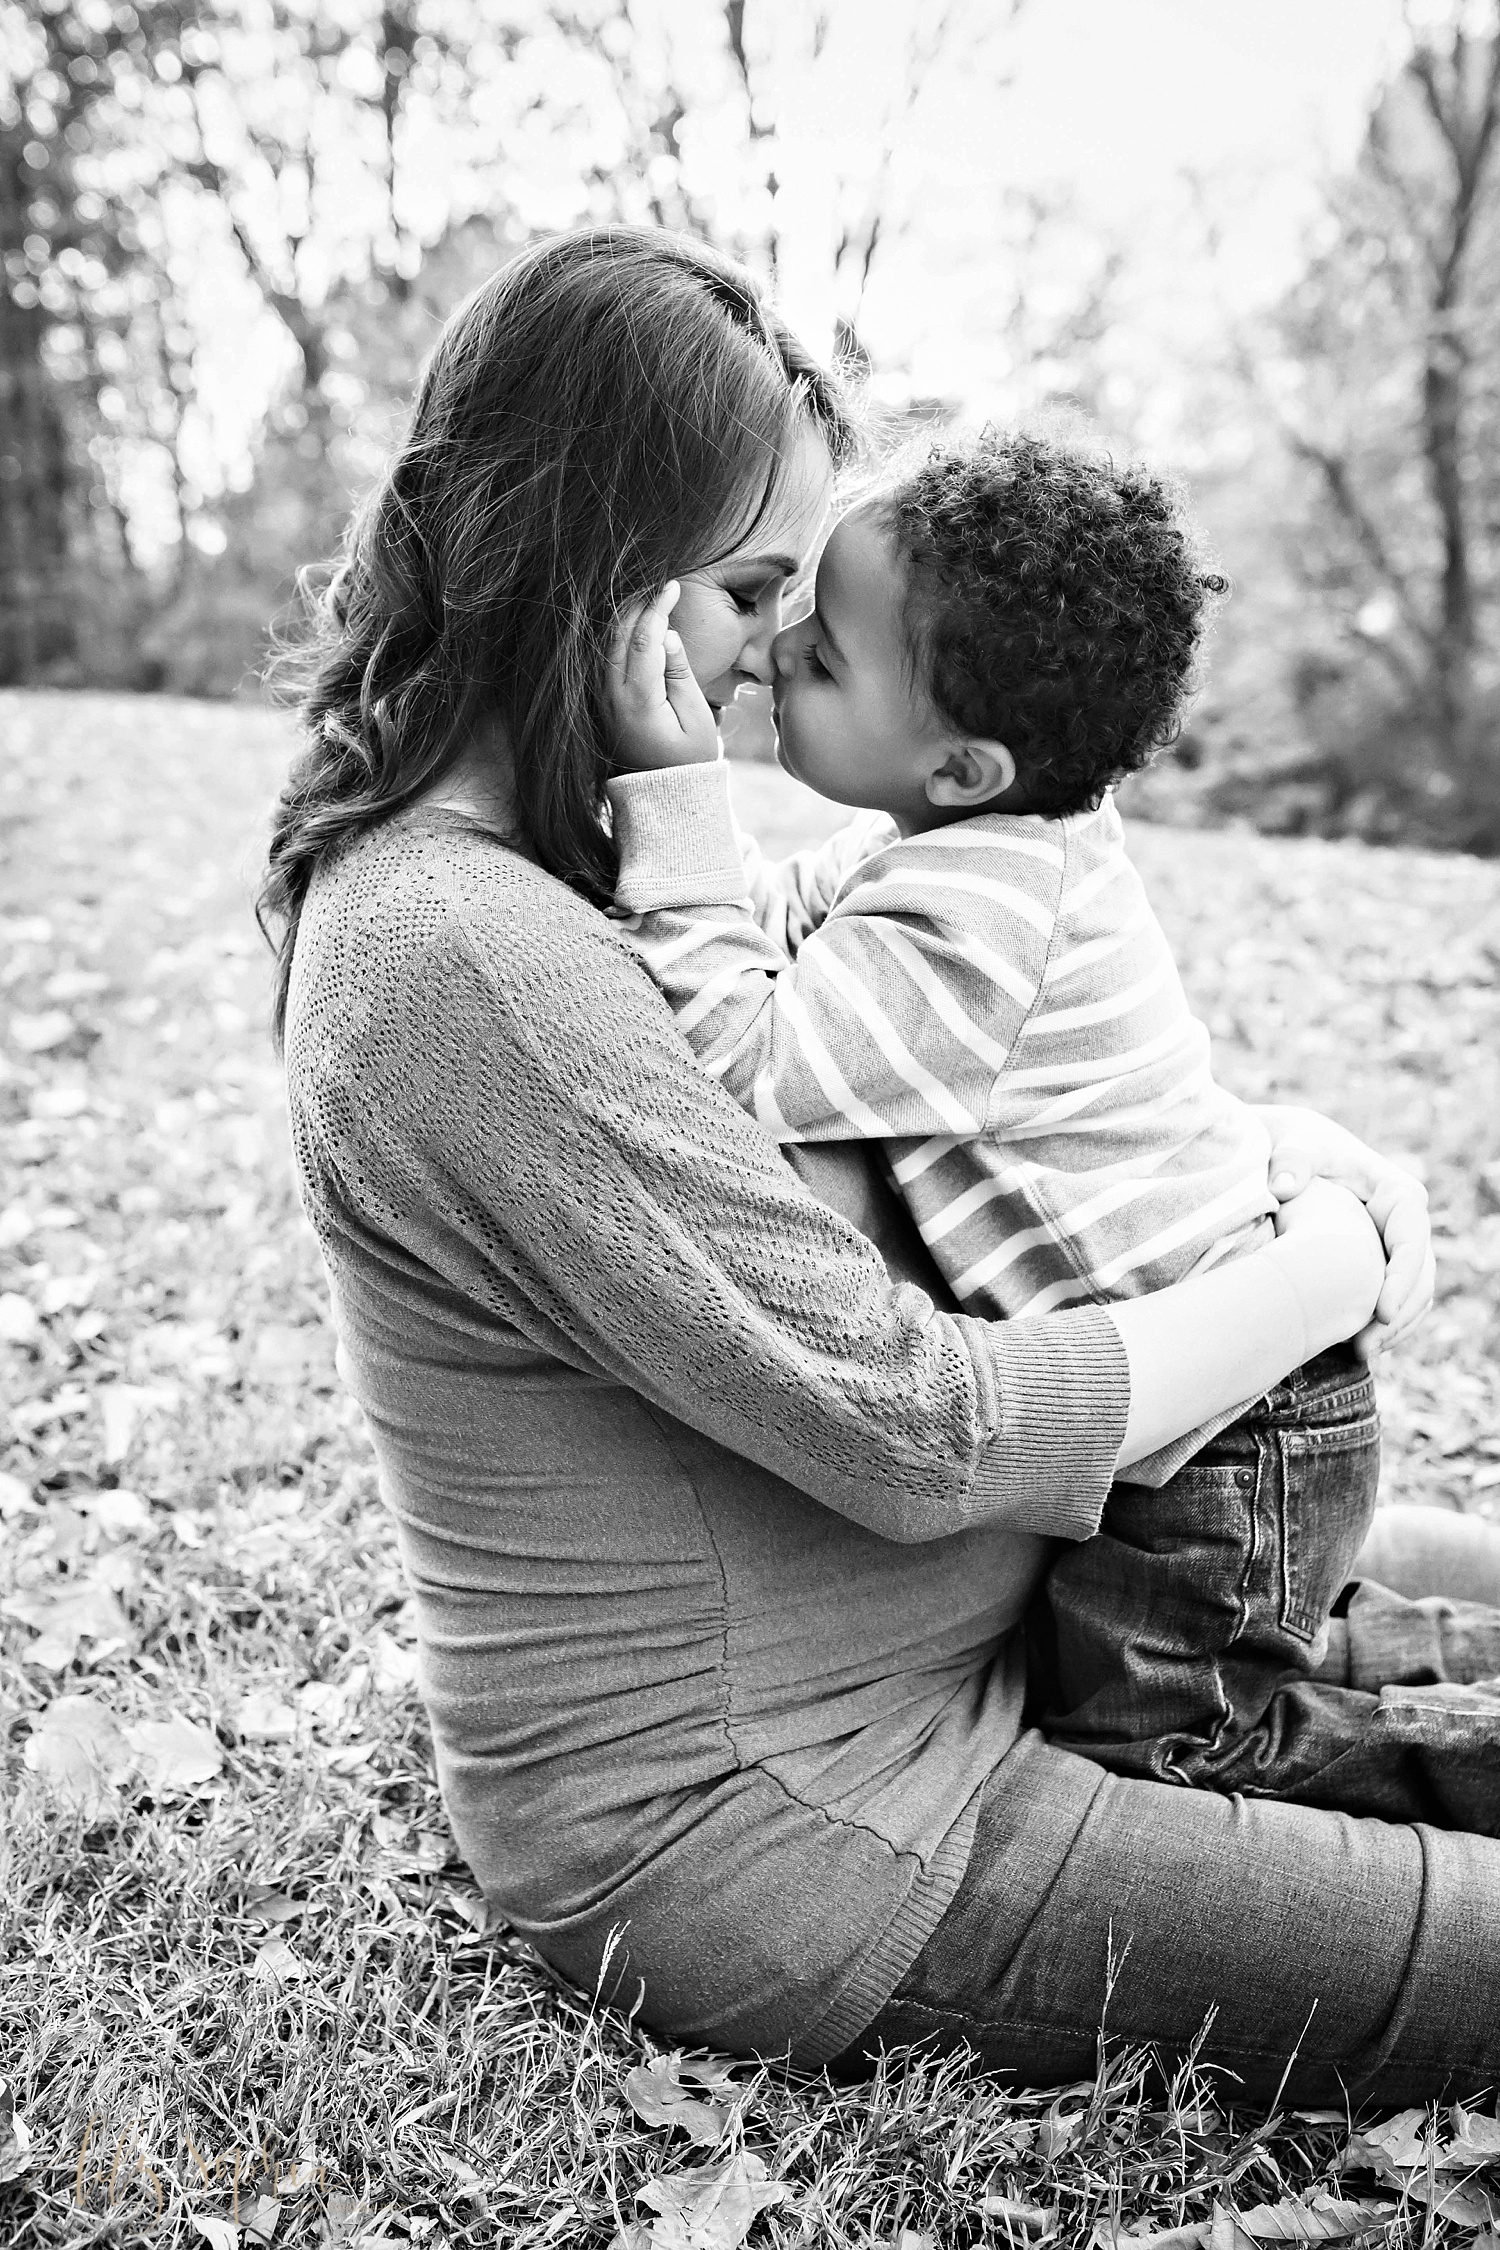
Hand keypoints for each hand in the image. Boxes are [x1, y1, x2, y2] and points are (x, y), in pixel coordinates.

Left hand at [606, 583, 719, 772]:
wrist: (662, 797)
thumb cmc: (689, 760)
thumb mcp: (696, 718)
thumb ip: (680, 675)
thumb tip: (668, 635)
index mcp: (638, 701)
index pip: (645, 639)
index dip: (658, 608)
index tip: (673, 587)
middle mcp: (612, 699)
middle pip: (619, 637)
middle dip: (638, 606)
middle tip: (659, 587)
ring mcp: (603, 703)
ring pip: (608, 647)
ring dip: (626, 619)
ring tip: (648, 599)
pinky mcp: (602, 706)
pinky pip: (606, 662)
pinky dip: (620, 639)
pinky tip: (635, 628)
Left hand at [1258, 1104, 1434, 1359]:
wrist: (1296, 1158)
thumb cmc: (1299, 1150)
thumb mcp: (1296, 1147)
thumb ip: (1292, 1161)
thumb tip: (1283, 1185)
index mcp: (1397, 1194)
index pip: (1412, 1240)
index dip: (1401, 1278)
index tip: (1380, 1312)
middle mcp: (1407, 1224)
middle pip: (1419, 1276)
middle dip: (1399, 1316)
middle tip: (1367, 1348)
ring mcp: (1398, 1248)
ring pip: (1413, 1296)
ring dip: (1393, 1329)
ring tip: (1362, 1356)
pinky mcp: (1383, 1267)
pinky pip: (1394, 1302)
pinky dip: (1382, 1327)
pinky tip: (1357, 1350)